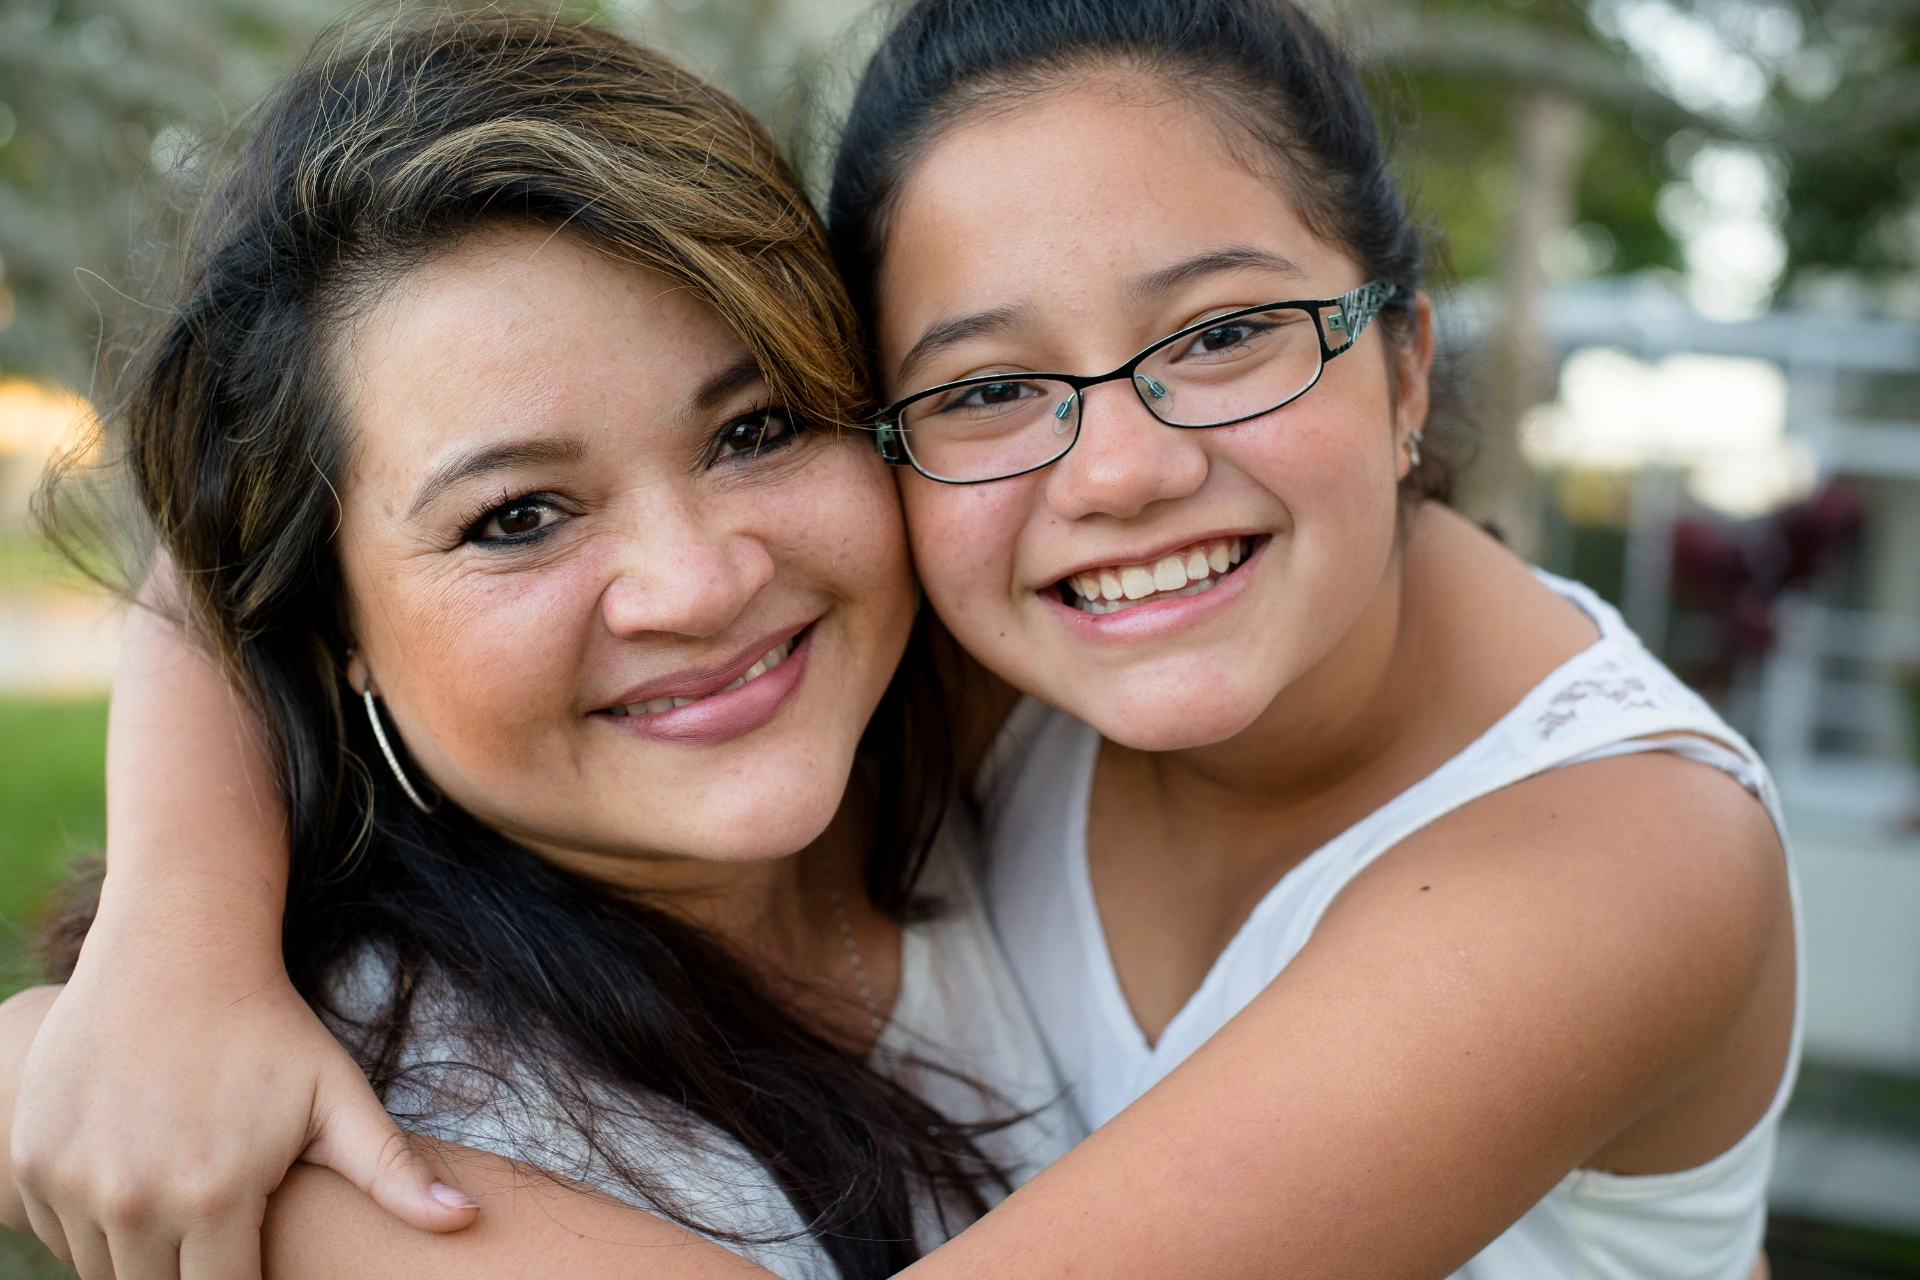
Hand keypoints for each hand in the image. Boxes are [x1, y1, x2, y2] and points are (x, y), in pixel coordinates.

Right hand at [12, 911, 476, 1279]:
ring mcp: (73, 1184)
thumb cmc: (271, 1027)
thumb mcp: (336, 1095)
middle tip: (220, 1222)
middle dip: (192, 1273)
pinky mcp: (33, 1162)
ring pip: (106, 1269)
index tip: (256, 1258)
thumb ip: (393, 1171)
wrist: (177, 951)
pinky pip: (59, 1232)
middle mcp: (135, 1201)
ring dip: (140, 1255)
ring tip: (182, 1198)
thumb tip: (469, 1220)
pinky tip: (132, 1179)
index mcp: (214, 1198)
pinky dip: (90, 1225)